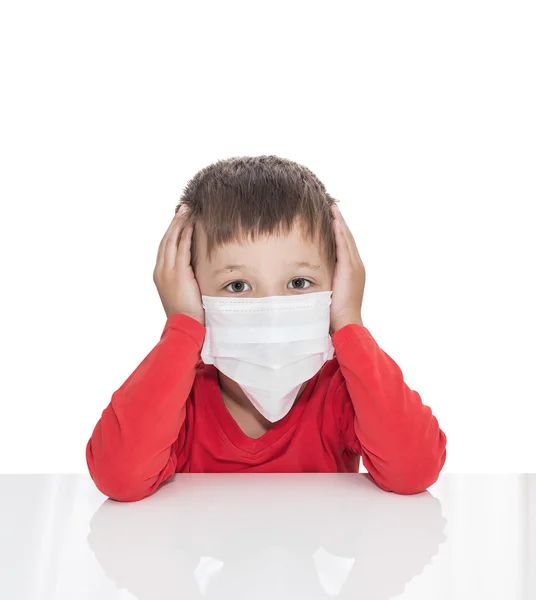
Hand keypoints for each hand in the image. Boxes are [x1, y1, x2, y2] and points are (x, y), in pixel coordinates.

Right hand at [153, 204, 204, 325]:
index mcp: (160, 274)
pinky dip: (186, 235)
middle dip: (175, 222)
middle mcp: (161, 270)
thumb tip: (194, 268)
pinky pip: (182, 249)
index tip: (179, 219)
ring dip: (180, 223)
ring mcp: (168, 271)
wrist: (184, 325)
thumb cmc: (187, 312)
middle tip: (183, 208)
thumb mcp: (182, 291)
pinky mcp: (178, 273)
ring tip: (187, 210)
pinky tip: (191, 225)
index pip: (165, 247)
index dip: (171, 231)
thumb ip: (184, 277)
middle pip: (166, 239)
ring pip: (172, 240)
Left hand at [329, 203, 365, 333]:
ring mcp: (355, 266)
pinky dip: (340, 232)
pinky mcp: (350, 269)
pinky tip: (334, 221)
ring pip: (347, 238)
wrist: (346, 323)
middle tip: (333, 205)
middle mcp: (357, 265)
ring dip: (340, 222)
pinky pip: (344, 246)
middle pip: (347, 238)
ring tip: (333, 207)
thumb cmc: (334, 313)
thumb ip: (323, 281)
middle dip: (340, 221)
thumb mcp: (328, 292)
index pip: (345, 245)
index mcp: (352, 271)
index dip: (339, 230)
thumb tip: (306, 277)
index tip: (332, 217)